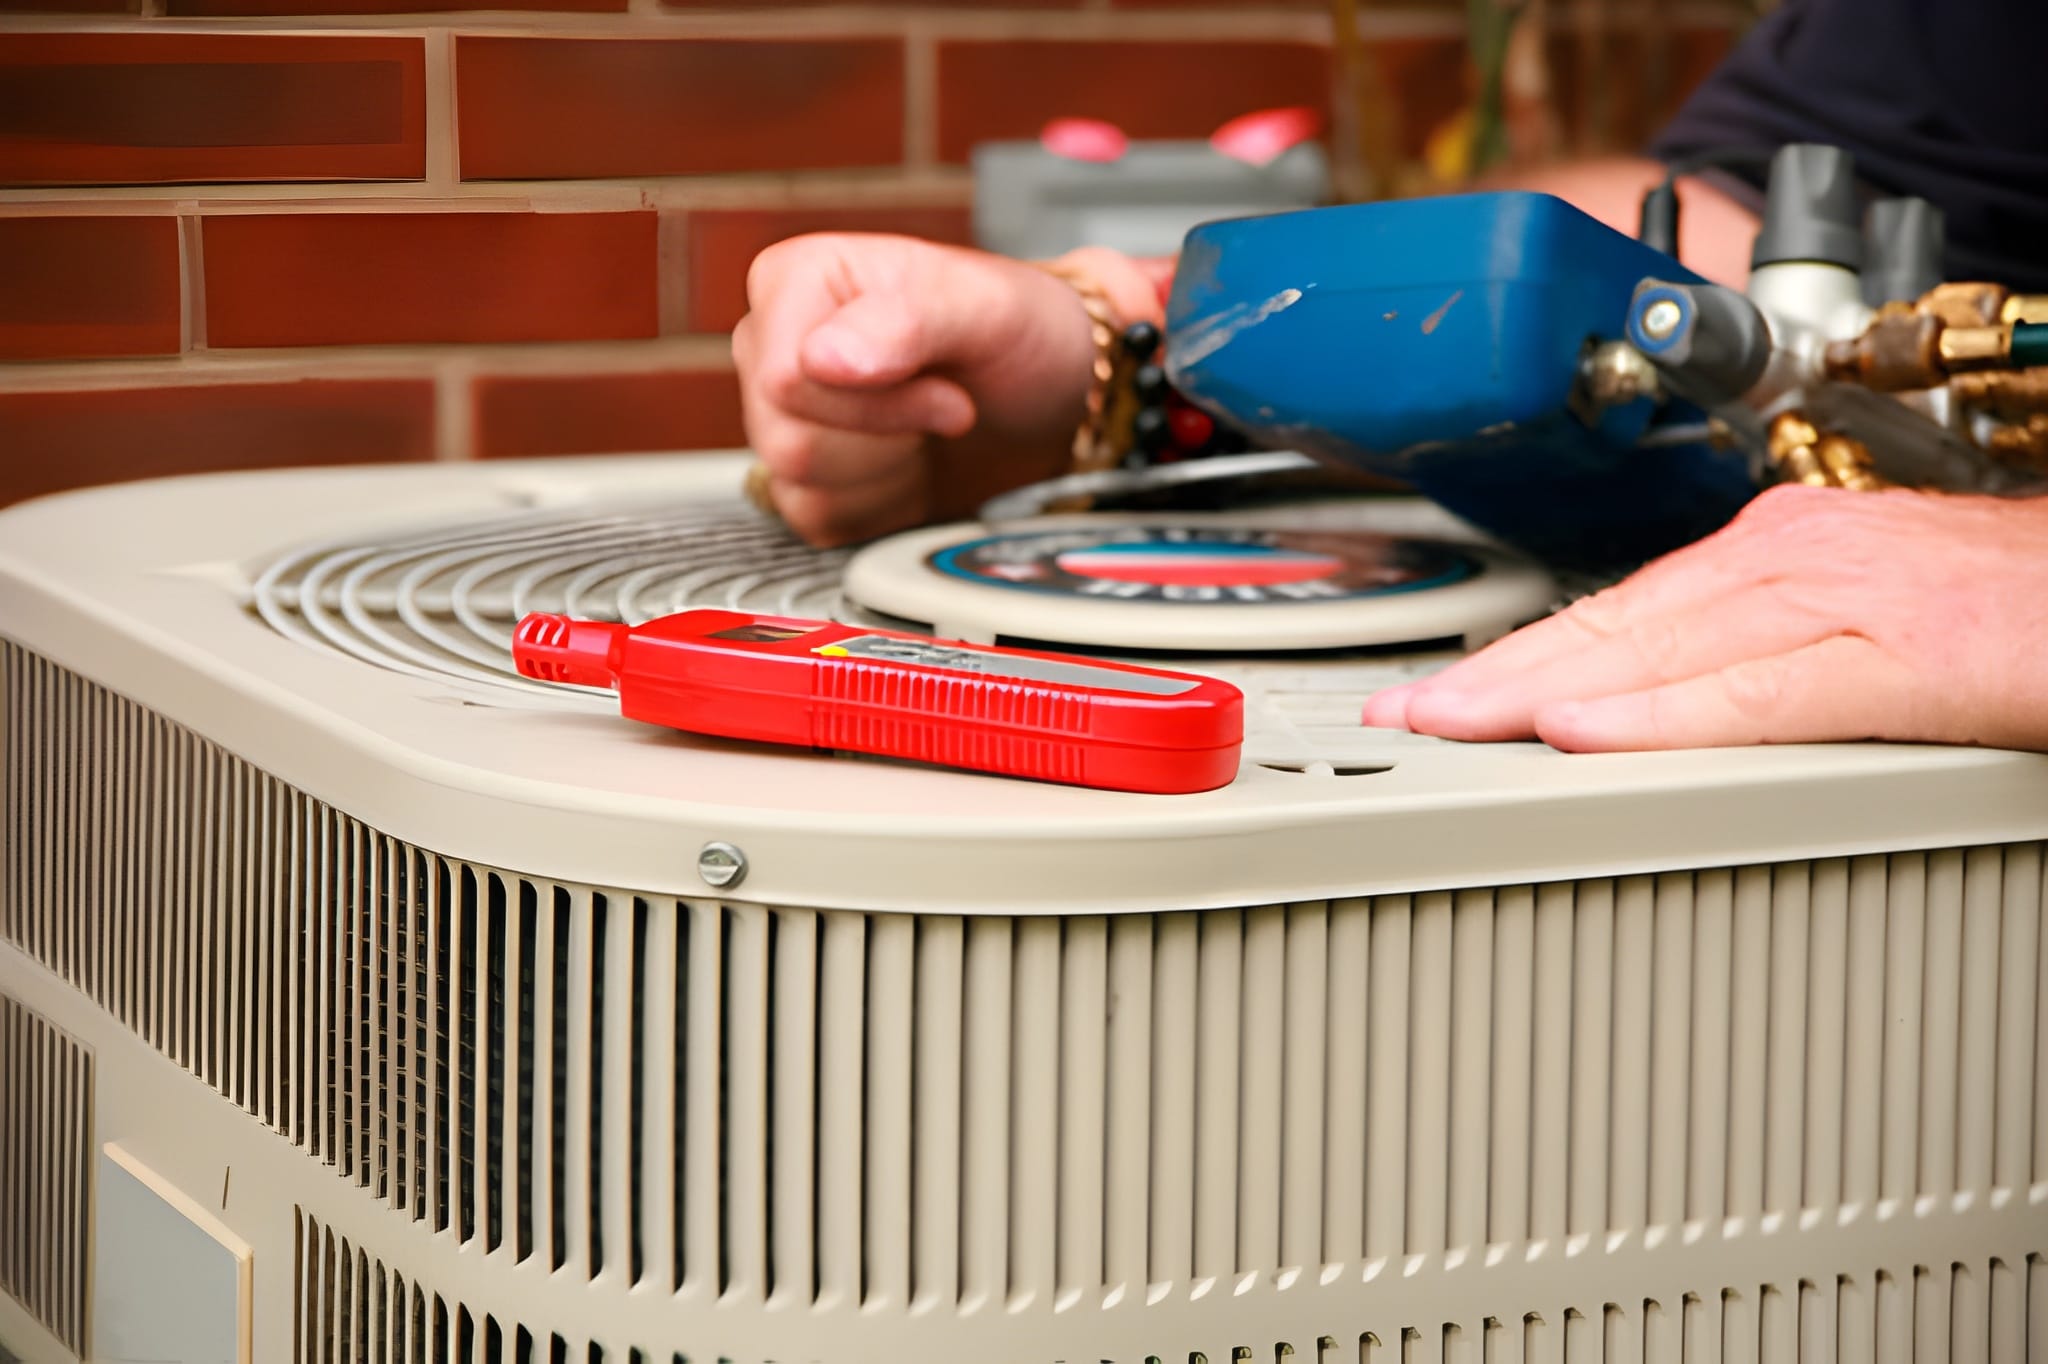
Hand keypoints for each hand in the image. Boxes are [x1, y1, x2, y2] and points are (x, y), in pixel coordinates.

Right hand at [732, 233, 1155, 545]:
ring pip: (797, 484)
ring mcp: (782, 411)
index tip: (948, 394)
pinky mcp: (804, 474)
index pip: (786, 378)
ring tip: (928, 431)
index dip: (876, 404)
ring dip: (886, 474)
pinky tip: (913, 464)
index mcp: (795, 280)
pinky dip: (880, 507)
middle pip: (787, 439)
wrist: (1049, 392)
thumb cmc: (1017, 332)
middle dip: (887, 440)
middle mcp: (775, 343)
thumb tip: (821, 358)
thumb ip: (905, 320)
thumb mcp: (983, 307)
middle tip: (948, 409)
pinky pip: (815, 519)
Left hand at [1363, 484, 2047, 751]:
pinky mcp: (1907, 657)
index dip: (1515, 657)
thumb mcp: (1868, 615)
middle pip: (1610, 626)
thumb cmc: (2023, 604)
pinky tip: (1584, 733)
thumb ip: (1770, 648)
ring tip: (1445, 726)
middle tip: (1396, 718)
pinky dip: (1662, 715)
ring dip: (1539, 690)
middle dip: (1494, 675)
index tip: (1435, 697)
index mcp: (1782, 551)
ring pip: (1658, 650)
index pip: (1617, 611)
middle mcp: (1795, 557)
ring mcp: (1846, 597)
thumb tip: (1674, 696)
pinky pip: (1760, 693)